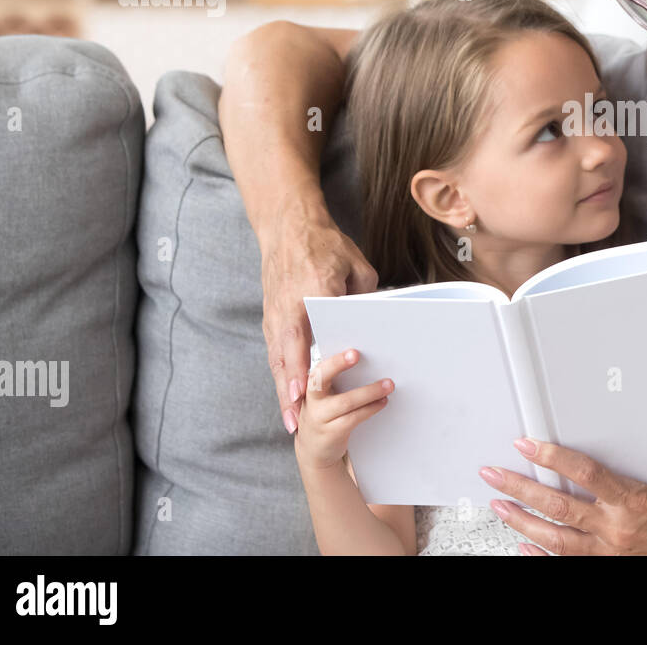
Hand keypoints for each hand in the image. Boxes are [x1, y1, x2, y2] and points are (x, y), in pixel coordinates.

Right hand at [259, 191, 377, 433]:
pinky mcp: (271, 316)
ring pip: (278, 358)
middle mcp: (289, 309)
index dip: (308, 364)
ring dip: (283, 390)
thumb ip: (364, 295)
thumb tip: (376, 322)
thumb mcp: (355, 265)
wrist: (288, 226)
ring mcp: (275, 314)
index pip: (309, 335)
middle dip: (291, 389)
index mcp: (311, 293)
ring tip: (290, 420)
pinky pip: (274, 351)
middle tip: (296, 421)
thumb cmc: (325, 244)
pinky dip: (280, 375)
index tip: (310, 388)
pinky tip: (288, 395)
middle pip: (288, 355)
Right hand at [293, 348, 391, 469]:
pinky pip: (353, 418)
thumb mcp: (324, 397)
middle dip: (338, 364)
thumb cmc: (325, 416)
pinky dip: (371, 408)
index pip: (318, 368)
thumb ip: (336, 381)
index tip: (353, 351)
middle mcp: (311, 400)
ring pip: (345, 401)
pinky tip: (382, 402)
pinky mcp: (331, 433)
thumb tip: (370, 362)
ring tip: (388, 385)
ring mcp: (319, 418)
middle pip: (320, 379)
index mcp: (310, 386)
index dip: (334, 360)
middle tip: (357, 355)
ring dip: (369, 391)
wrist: (315, 450)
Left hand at [479, 439, 646, 554]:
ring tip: (499, 505)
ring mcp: (611, 552)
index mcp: (632, 500)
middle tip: (493, 473)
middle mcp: (617, 529)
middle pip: (557, 506)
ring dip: (521, 521)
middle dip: (519, 487)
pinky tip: (523, 545)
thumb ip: (626, 469)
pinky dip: (541, 554)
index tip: (526, 443)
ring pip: (554, 537)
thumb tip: (592, 449)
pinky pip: (568, 562)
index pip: (582, 472)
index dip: (550, 457)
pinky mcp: (612, 565)